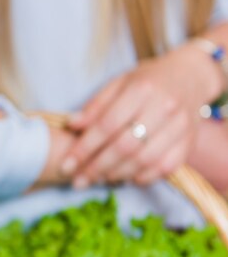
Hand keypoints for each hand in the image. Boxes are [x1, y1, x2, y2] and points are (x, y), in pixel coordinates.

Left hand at [62, 44, 216, 187]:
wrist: (189, 76)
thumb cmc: (146, 81)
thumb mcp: (118, 84)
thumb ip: (95, 106)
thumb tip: (71, 125)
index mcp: (142, 89)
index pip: (107, 125)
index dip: (84, 148)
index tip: (66, 165)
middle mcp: (164, 108)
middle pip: (125, 146)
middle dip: (97, 167)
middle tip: (78, 180)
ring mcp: (181, 126)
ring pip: (144, 160)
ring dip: (117, 174)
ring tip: (97, 179)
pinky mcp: (189, 142)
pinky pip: (165, 168)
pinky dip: (142, 177)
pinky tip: (125, 177)